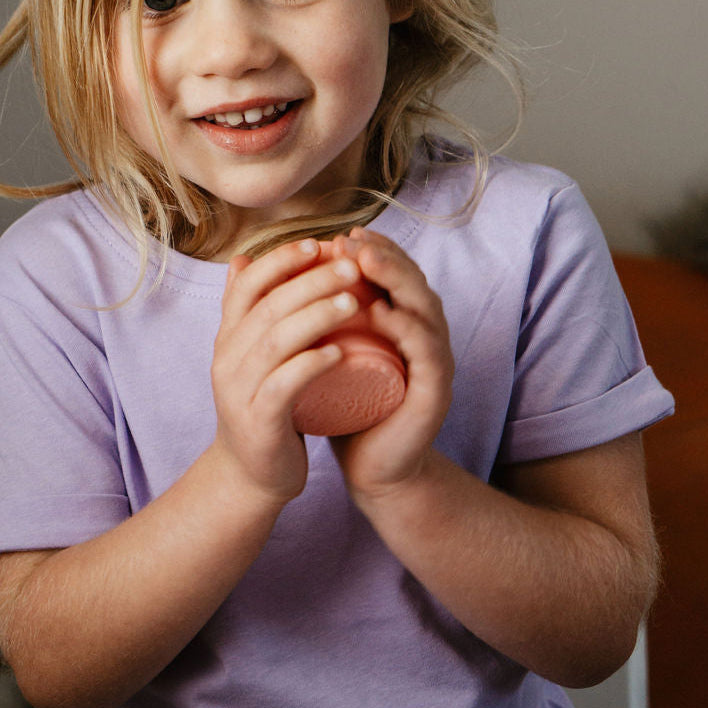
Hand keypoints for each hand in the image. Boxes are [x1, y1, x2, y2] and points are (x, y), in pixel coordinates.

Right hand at [209, 237, 369, 503]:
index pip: (246, 285)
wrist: (250, 476)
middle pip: (267, 307)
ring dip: (316, 315)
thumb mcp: (252, 358)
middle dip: (310, 280)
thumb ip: (251, 314)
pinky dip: (311, 364)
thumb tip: (243, 259)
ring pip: (276, 341)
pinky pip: (284, 385)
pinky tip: (340, 352)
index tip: (318, 244)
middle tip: (350, 266)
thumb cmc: (264, 411)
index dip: (280, 260)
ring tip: (353, 300)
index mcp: (228, 339)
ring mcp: (239, 390)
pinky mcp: (258, 420)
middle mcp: (227, 360)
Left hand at [327, 228, 453, 497]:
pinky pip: (428, 352)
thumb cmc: (347, 414)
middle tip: (353, 241)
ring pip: (425, 309)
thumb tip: (272, 288)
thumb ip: (310, 327)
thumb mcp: (325, 360)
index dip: (372, 250)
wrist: (372, 470)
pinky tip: (385, 313)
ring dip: (397, 281)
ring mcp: (434, 364)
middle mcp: (425, 339)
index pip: (394, 276)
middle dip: (384, 255)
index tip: (340, 237)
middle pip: (413, 283)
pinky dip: (409, 329)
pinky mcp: (435, 393)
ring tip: (365, 262)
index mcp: (403, 327)